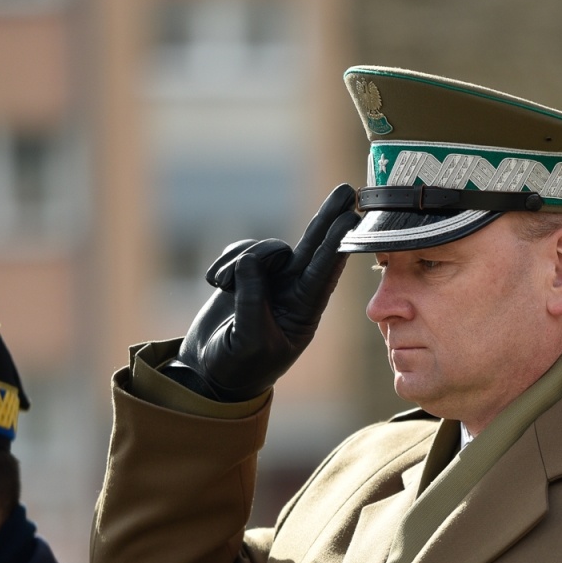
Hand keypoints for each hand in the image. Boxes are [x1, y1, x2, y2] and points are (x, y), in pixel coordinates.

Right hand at [166, 184, 361, 400]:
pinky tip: (214, 285)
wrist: (208, 372)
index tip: (353, 218)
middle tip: (347, 191)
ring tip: (222, 287)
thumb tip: (252, 259)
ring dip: (238, 261)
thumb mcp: (249, 340)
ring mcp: (271, 280)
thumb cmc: (238, 366)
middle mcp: (294, 291)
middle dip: (328, 218)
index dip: (337, 242)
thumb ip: (252, 298)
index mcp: (304, 312)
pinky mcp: (246, 274)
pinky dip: (224, 263)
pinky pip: (240, 251)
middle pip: (314, 246)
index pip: (325, 271)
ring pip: (264, 248)